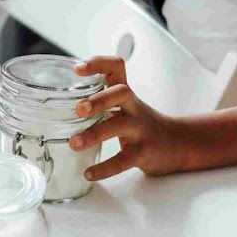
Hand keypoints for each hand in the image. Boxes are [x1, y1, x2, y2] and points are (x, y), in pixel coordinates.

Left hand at [69, 56, 187, 180]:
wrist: (177, 143)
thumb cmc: (141, 123)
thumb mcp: (125, 105)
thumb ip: (100, 100)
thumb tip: (59, 102)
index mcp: (125, 94)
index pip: (116, 67)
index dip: (98, 63)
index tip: (77, 68)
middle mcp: (133, 107)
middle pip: (120, 92)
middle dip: (98, 99)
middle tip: (78, 109)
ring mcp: (140, 129)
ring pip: (119, 126)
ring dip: (94, 133)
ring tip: (74, 143)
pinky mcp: (143, 152)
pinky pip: (123, 160)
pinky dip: (105, 168)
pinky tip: (89, 173)